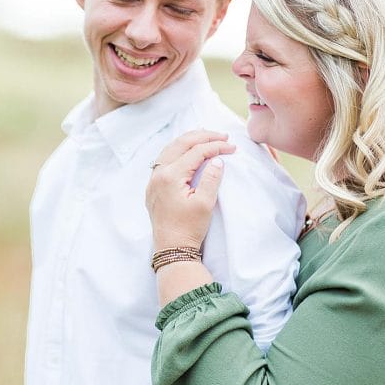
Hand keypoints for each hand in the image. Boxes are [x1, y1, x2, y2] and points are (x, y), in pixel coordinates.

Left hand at [146, 130, 235, 249]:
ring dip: (189, 141)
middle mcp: (158, 174)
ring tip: (207, 137)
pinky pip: (164, 160)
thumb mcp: (205, 203)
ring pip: (170, 149)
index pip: (196, 152)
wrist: (172, 248)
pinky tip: (188, 152)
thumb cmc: (189, 228)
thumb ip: (211, 178)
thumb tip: (217, 159)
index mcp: (170, 176)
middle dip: (202, 136)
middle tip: (222, 136)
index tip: (232, 147)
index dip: (216, 147)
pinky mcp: (153, 187)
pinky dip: (178, 151)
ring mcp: (153, 181)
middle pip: (180, 144)